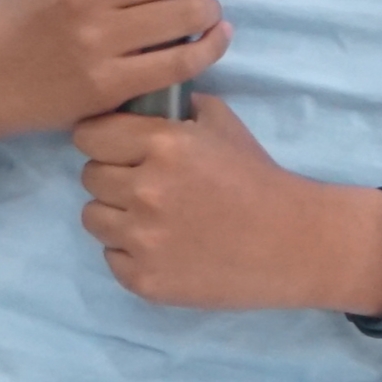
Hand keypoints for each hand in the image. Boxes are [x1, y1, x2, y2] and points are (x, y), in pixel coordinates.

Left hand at [74, 96, 381, 314]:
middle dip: (112, 176)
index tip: (117, 147)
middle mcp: (145, 190)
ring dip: (116, 215)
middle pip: (89, 176)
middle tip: (144, 184)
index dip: (103, 139)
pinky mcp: (146, 280)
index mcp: (163, 145)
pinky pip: (111, 257)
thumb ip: (176, 109)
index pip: (90, 134)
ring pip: (92, 218)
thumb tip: (139, 101)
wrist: (291, 242)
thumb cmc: (257, 177)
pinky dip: (131, 252)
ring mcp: (143, 239)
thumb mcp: (222, 124)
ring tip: (152, 216)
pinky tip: (164, 246)